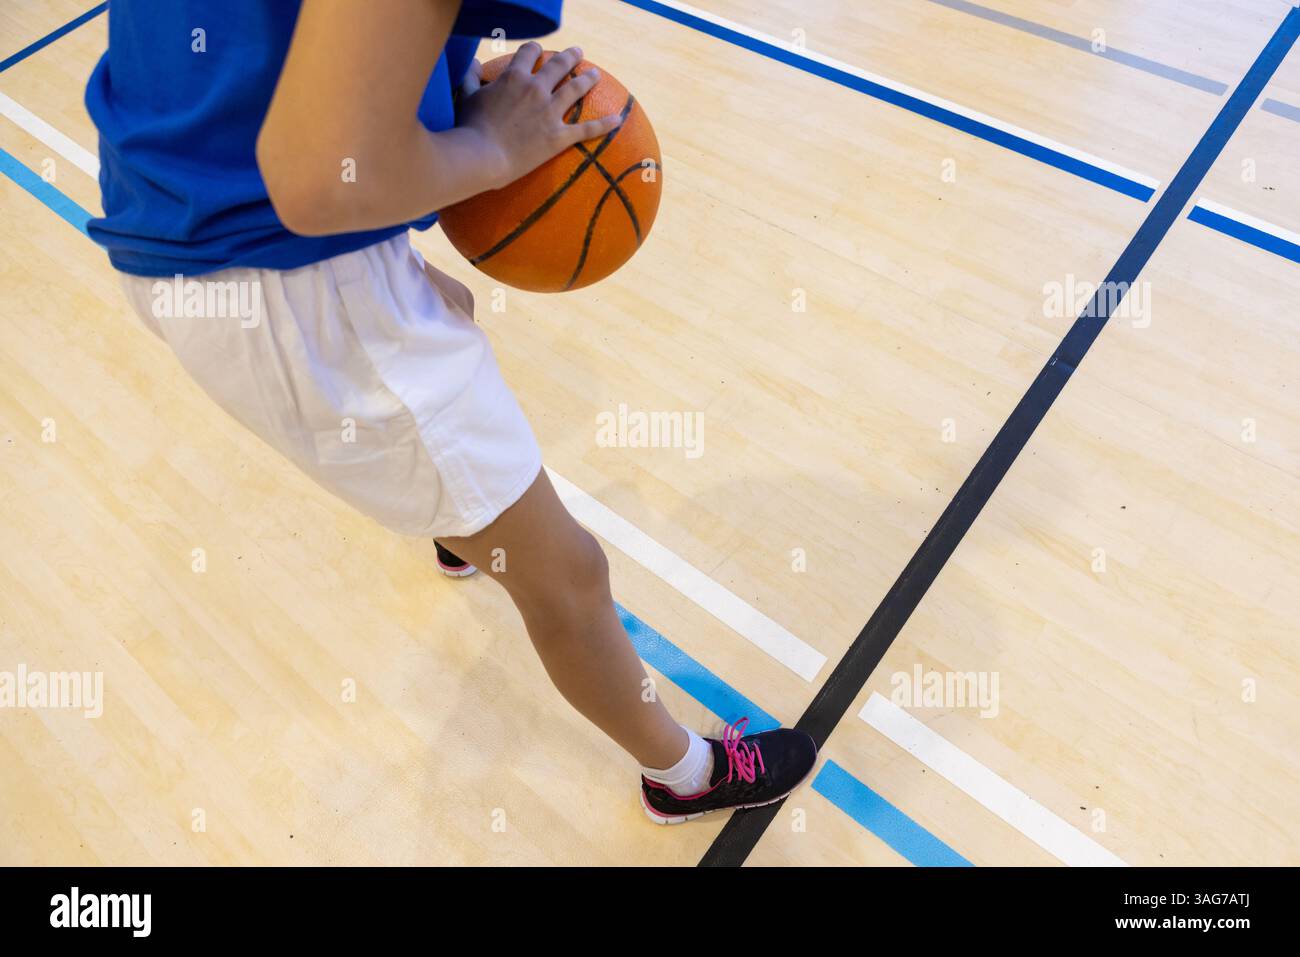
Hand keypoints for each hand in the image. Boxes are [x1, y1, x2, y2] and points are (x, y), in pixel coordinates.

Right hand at [457, 43, 623, 189]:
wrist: (481, 156)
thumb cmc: (469, 128)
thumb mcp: (466, 97)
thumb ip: (470, 77)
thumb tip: (472, 62)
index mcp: (514, 77)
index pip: (529, 54)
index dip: (535, 50)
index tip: (538, 51)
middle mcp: (536, 89)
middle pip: (558, 65)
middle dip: (570, 57)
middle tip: (578, 53)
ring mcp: (549, 112)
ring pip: (575, 89)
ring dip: (588, 79)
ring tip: (596, 74)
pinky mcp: (558, 136)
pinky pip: (587, 129)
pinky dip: (604, 125)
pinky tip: (617, 120)